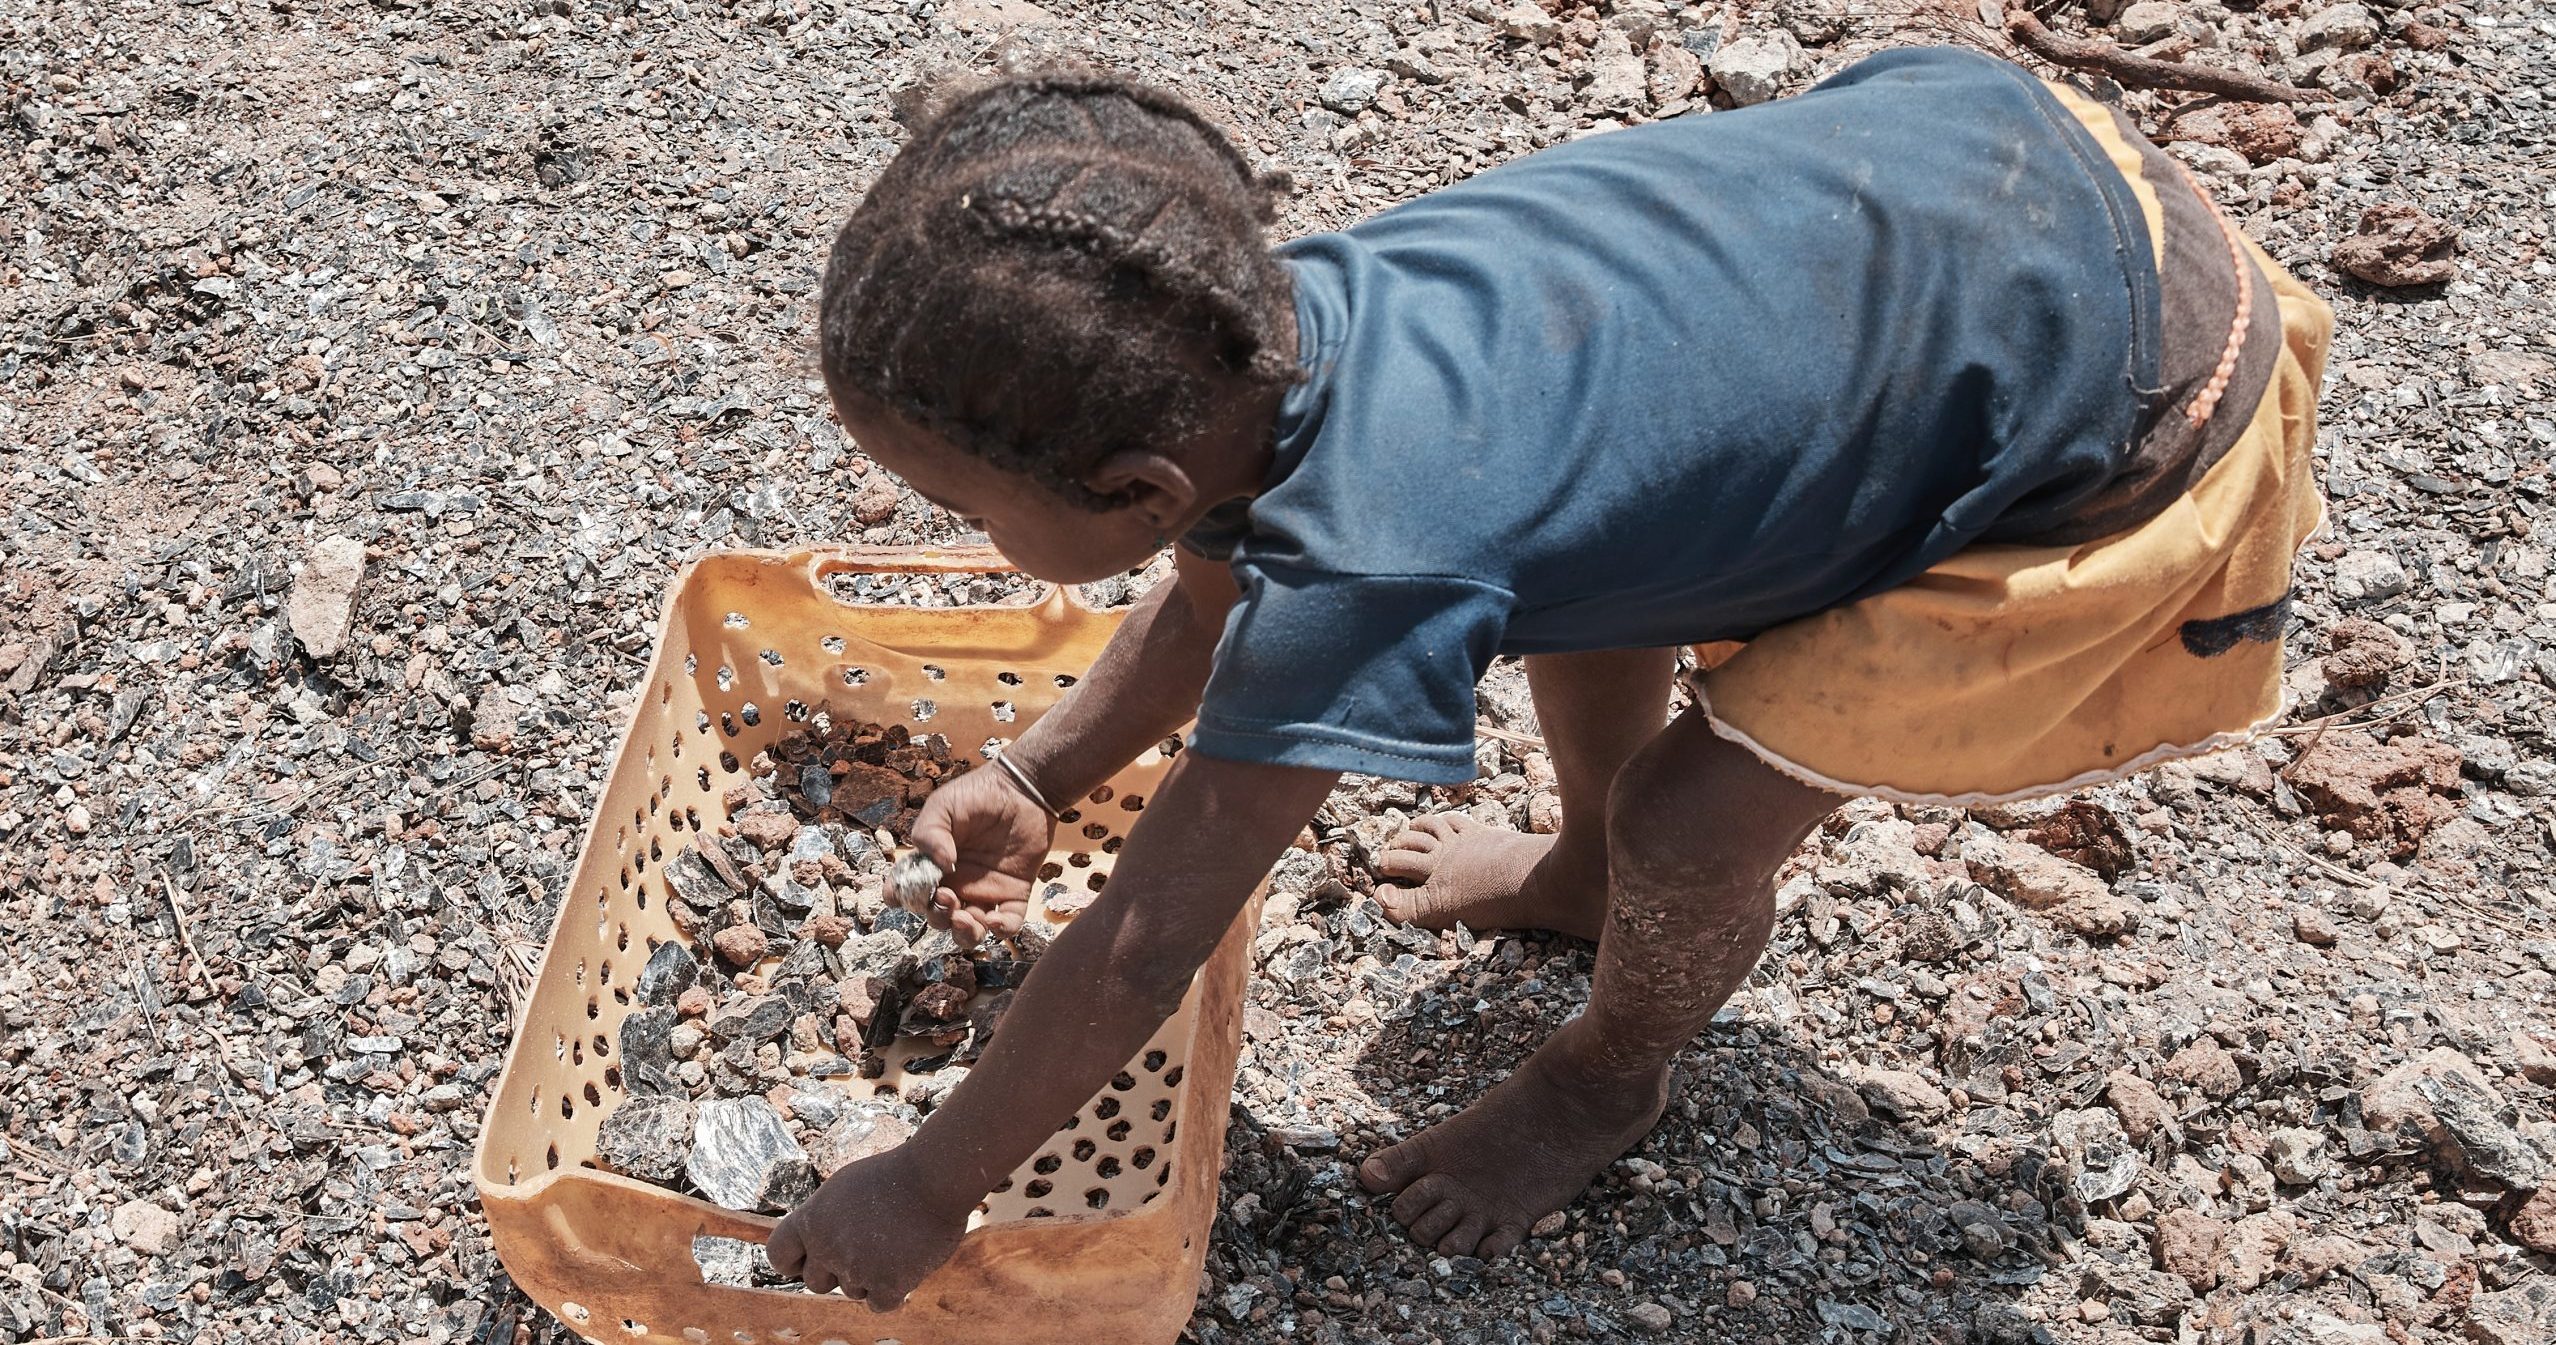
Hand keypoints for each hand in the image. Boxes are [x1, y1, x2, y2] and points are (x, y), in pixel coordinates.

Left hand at [768, 1149, 968, 1307]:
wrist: (935, 1179)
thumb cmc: (892, 1177)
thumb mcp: (843, 1188)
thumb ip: (822, 1220)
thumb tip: (810, 1247)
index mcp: (812, 1220)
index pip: (779, 1255)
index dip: (792, 1262)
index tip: (805, 1262)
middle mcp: (827, 1247)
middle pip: (815, 1283)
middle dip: (835, 1273)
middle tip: (863, 1251)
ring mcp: (857, 1269)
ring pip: (852, 1292)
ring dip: (869, 1277)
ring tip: (893, 1245)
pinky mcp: (888, 1285)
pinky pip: (879, 1305)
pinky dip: (893, 1290)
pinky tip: (906, 1264)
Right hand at [905, 760, 1053, 941]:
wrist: (1023, 789)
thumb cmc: (978, 794)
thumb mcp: (943, 806)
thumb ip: (930, 833)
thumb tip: (940, 866)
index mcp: (933, 865)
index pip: (909, 891)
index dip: (900, 899)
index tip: (899, 897)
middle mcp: (956, 884)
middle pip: (938, 916)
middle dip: (937, 915)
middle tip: (946, 897)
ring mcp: (985, 891)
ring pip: (969, 930)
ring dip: (964, 933)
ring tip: (966, 918)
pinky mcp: (1014, 894)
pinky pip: (1008, 925)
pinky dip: (1001, 930)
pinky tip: (996, 918)